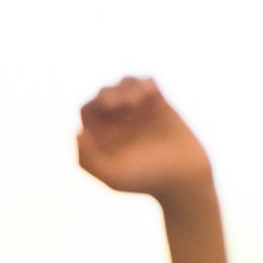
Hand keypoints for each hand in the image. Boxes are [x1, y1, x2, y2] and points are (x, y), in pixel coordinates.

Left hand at [76, 77, 212, 205]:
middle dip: (111, 94)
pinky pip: (146, 82)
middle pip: (105, 94)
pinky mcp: (159, 104)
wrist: (184, 176)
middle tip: (126, 105)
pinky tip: (151, 95)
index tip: (110, 112)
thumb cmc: (147, 180)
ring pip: (124, 84)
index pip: (88, 111)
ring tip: (140, 101)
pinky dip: (145, 84)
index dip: (95, 106)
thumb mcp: (112, 176)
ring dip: (128, 87)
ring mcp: (139, 112)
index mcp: (104, 138)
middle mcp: (119, 123)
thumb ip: (88, 159)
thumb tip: (78, 132)